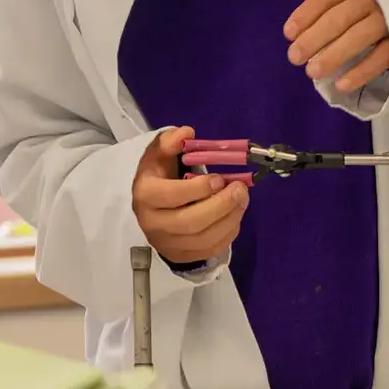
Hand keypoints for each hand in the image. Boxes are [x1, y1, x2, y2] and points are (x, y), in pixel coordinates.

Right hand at [132, 126, 247, 265]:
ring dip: (229, 219)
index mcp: (145, 195)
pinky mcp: (181, 255)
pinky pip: (209, 250)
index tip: (218, 179)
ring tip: (242, 200)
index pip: (170, 196)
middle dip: (220, 206)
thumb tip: (187, 133)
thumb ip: (171, 141)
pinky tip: (235, 216)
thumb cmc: (159, 176)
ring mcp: (167, 243)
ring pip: (203, 239)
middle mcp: (153, 223)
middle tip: (240, 189)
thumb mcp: (159, 154)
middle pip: (190, 222)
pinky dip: (228, 234)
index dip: (197, 189)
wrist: (151, 207)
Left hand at [284, 0, 388, 92]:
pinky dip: (361, 71)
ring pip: (359, 36)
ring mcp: (388, 17)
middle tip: (295, 57)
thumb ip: (324, 8)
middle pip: (339, 18)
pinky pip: (381, 57)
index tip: (289, 34)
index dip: (306, 14)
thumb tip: (297, 35)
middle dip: (314, 38)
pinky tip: (342, 84)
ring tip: (313, 72)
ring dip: (333, 55)